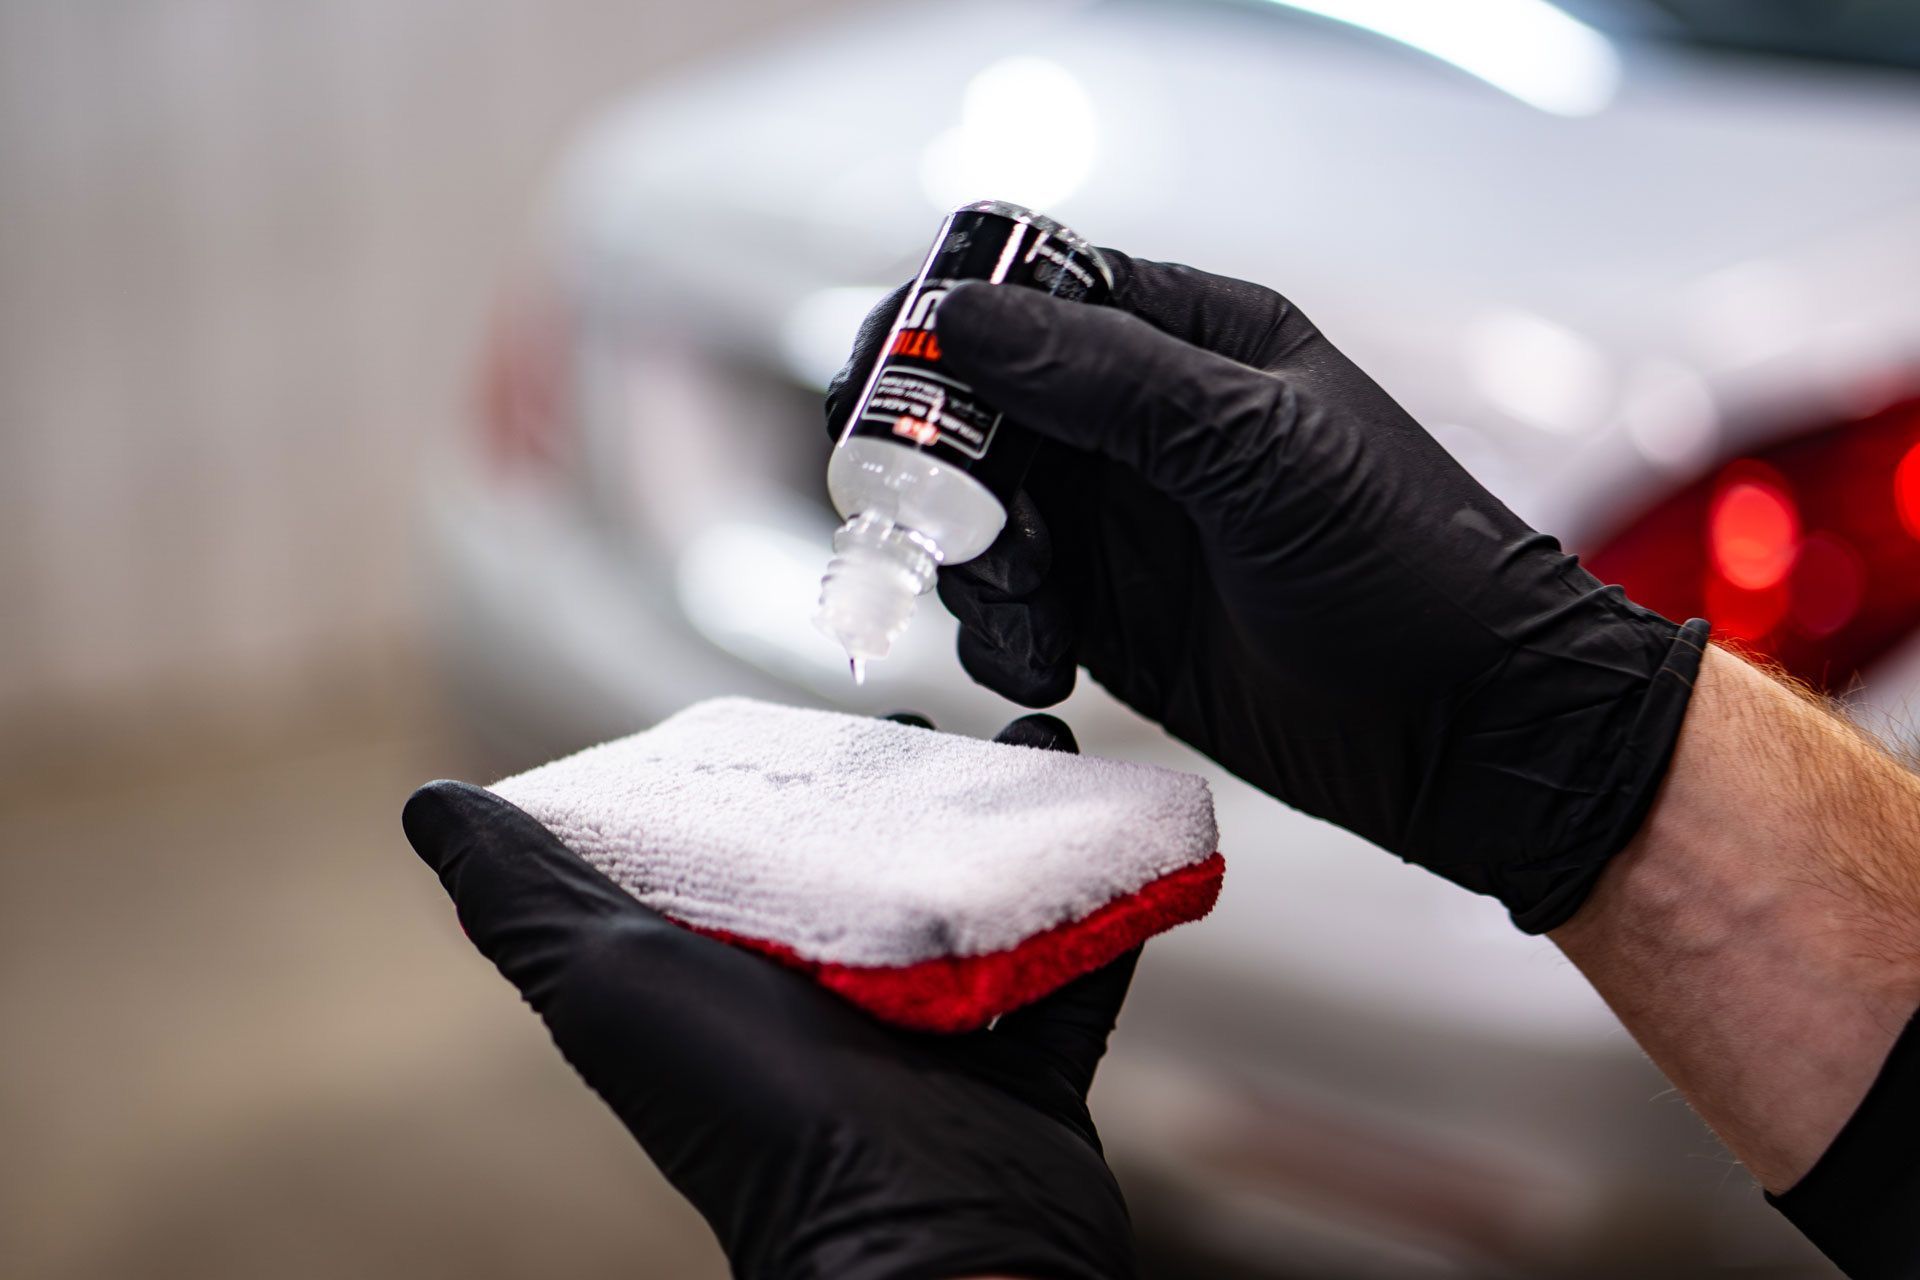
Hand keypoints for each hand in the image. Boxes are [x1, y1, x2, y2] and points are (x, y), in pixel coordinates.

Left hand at [402, 714, 1138, 1279]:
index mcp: (740, 970)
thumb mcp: (612, 983)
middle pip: (876, 864)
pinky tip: (1107, 813)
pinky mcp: (1028, 1050)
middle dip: (903, 788)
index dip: (778, 775)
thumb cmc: (751, 1111)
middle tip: (927, 731)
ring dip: (1006, 820)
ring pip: (980, 893)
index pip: (756, 844)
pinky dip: (1104, 882)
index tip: (809, 716)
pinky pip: (1079, 946)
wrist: (914, 1241)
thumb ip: (523, 897)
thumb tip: (429, 803)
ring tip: (1028, 746)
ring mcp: (939, 1026)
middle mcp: (835, 997)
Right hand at [827, 253, 1707, 931]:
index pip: (1032, 295)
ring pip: (976, 514)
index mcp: (1193, 342)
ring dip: (971, 563)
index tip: (888, 383)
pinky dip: (998, 635)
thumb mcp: (1255, 450)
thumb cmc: (1406, 569)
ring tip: (1033, 613)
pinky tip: (1049, 666)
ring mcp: (1123, 523)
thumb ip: (1104, 379)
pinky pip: (1003, 606)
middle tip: (935, 520)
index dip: (945, 328)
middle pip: (980, 409)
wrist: (1468, 731)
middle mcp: (1145, 424)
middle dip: (938, 464)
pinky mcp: (1109, 619)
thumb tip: (960, 319)